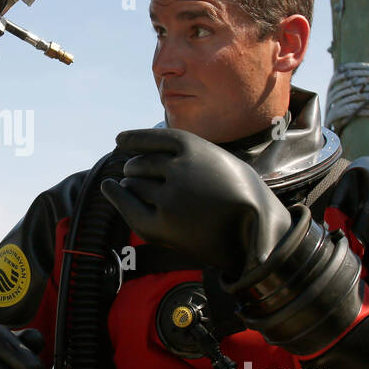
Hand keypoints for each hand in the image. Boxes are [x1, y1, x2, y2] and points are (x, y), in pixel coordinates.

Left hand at [101, 128, 292, 278]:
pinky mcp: (161, 224)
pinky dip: (114, 194)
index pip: (153, 139)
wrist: (260, 230)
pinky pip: (128, 205)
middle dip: (134, 168)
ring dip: (129, 183)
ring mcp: (169, 196)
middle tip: (132, 172)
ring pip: (134, 183)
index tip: (119, 140)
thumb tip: (140, 153)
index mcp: (195, 147)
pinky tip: (109, 187)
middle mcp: (179, 168)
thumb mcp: (217, 162)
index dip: (134, 138)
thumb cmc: (241, 195)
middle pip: (140, 164)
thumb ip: (185, 156)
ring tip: (131, 186)